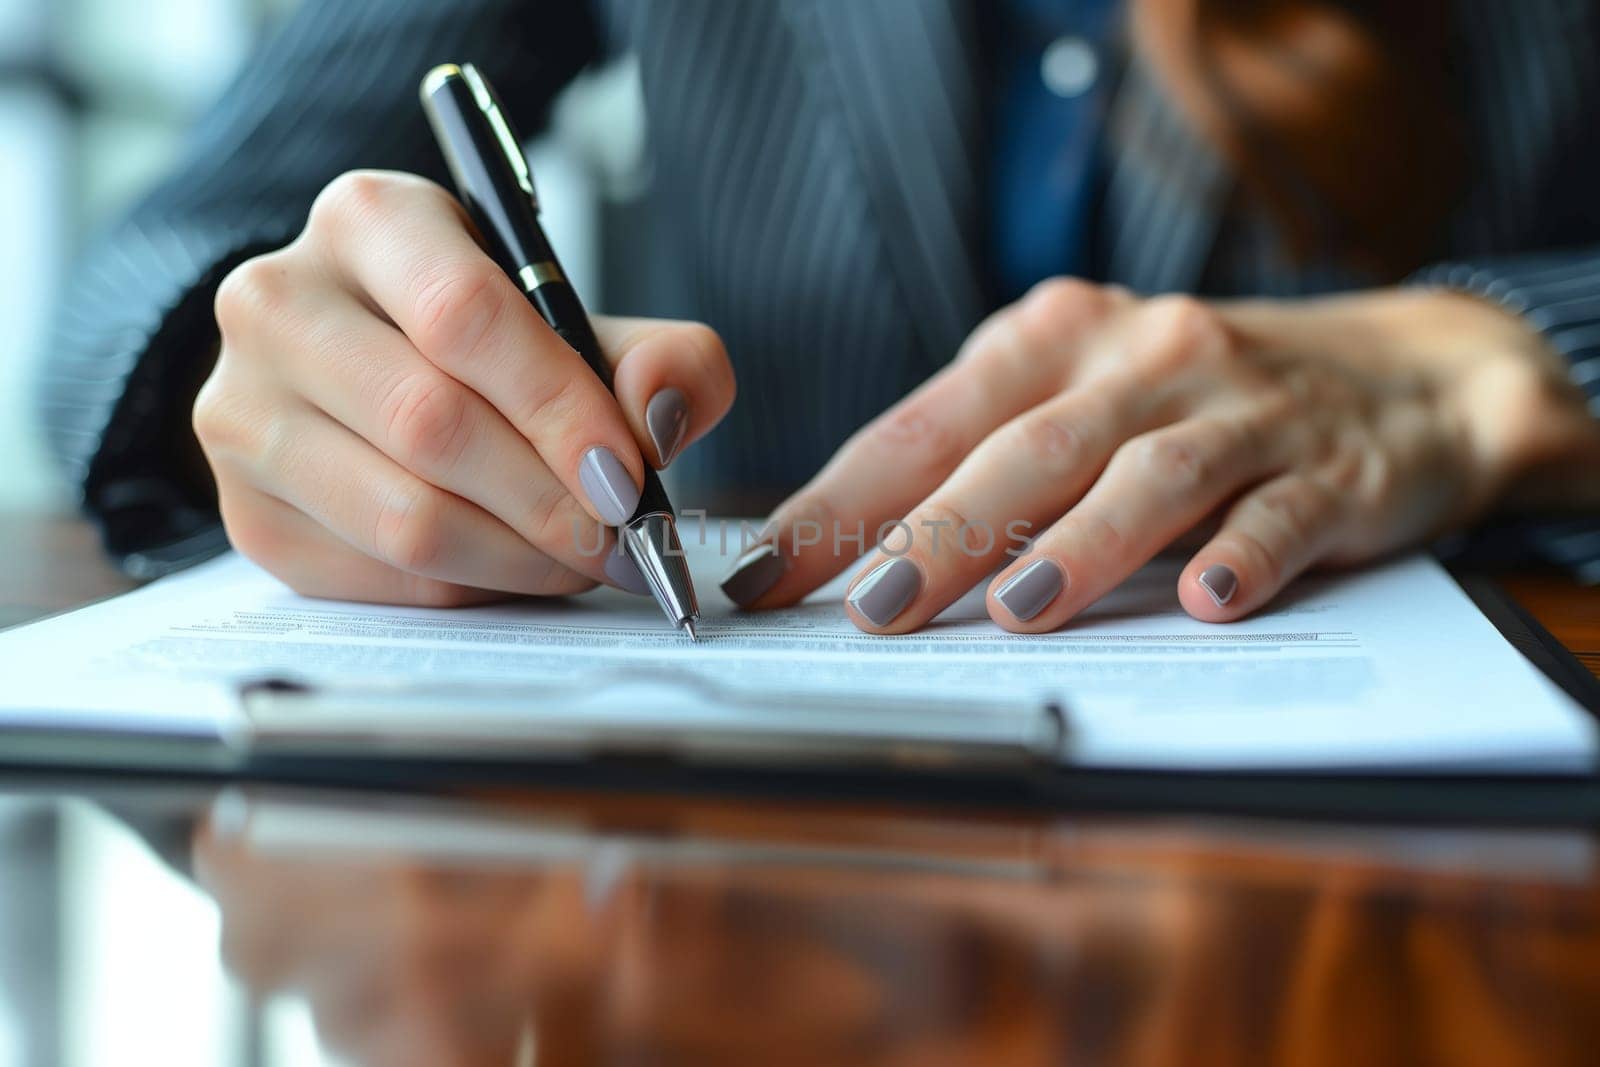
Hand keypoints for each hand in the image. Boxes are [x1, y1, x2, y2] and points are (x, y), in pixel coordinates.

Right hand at [194, 170, 734, 605]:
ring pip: (401, 514)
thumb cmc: (494, 348)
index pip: (465, 315)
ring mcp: (241, 410)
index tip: (626, 476)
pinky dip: (469, 587)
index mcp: (370, 220)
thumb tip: (656, 419)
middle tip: (620, 537)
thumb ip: (664, 358)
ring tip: (581, 558)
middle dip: (548, 498)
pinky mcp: (243, 510)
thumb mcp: (590, 324)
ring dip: (518, 556)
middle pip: (430, 422)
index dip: (557, 407)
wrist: (373, 377)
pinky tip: (513, 567)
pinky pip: (378, 575)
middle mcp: (277, 301)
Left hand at [726, 280, 1599, 632]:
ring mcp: (1242, 407)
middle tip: (872, 609)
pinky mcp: (1331, 466)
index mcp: (1055, 335)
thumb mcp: (1080, 398)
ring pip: (1149, 473)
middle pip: (1030, 446)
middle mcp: (1143, 355)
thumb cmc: (1194, 399)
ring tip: (1017, 613)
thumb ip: (983, 458)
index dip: (845, 498)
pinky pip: (1282, 511)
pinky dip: (1243, 552)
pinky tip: (1207, 599)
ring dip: (1082, 544)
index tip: (770, 571)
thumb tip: (850, 553)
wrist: (1398, 372)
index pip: (929, 421)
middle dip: (943, 531)